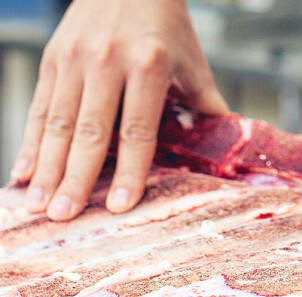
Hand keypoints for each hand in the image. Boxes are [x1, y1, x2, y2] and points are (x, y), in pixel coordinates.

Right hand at [10, 0, 227, 220]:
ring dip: (46, 167)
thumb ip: (207, 107)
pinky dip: (30, 141)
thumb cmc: (167, 26)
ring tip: (37, 205)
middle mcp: (106, 61)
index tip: (118, 206)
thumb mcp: (194, 64)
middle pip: (90, 132)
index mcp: (148, 65)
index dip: (129, 171)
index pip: (137, 130)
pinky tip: (24, 172)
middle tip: (63, 217)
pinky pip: (39, 106)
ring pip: (57, 122)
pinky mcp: (53, 57)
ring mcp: (74, 58)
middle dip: (75, 178)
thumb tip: (230, 151)